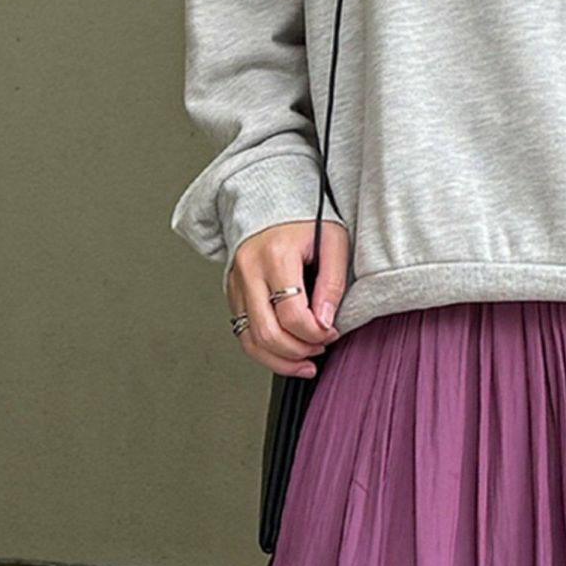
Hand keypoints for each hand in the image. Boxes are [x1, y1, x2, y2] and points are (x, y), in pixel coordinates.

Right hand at [225, 220, 349, 377]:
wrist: (274, 202)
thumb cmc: (306, 220)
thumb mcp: (333, 242)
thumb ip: (332, 283)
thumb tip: (326, 322)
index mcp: (275, 255)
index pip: (291, 314)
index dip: (315, 333)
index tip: (332, 333)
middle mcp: (249, 271)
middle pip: (266, 332)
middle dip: (298, 351)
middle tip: (320, 348)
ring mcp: (236, 284)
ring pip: (249, 339)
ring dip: (279, 360)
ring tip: (305, 363)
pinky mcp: (232, 294)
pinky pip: (243, 333)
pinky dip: (265, 350)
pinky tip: (286, 354)